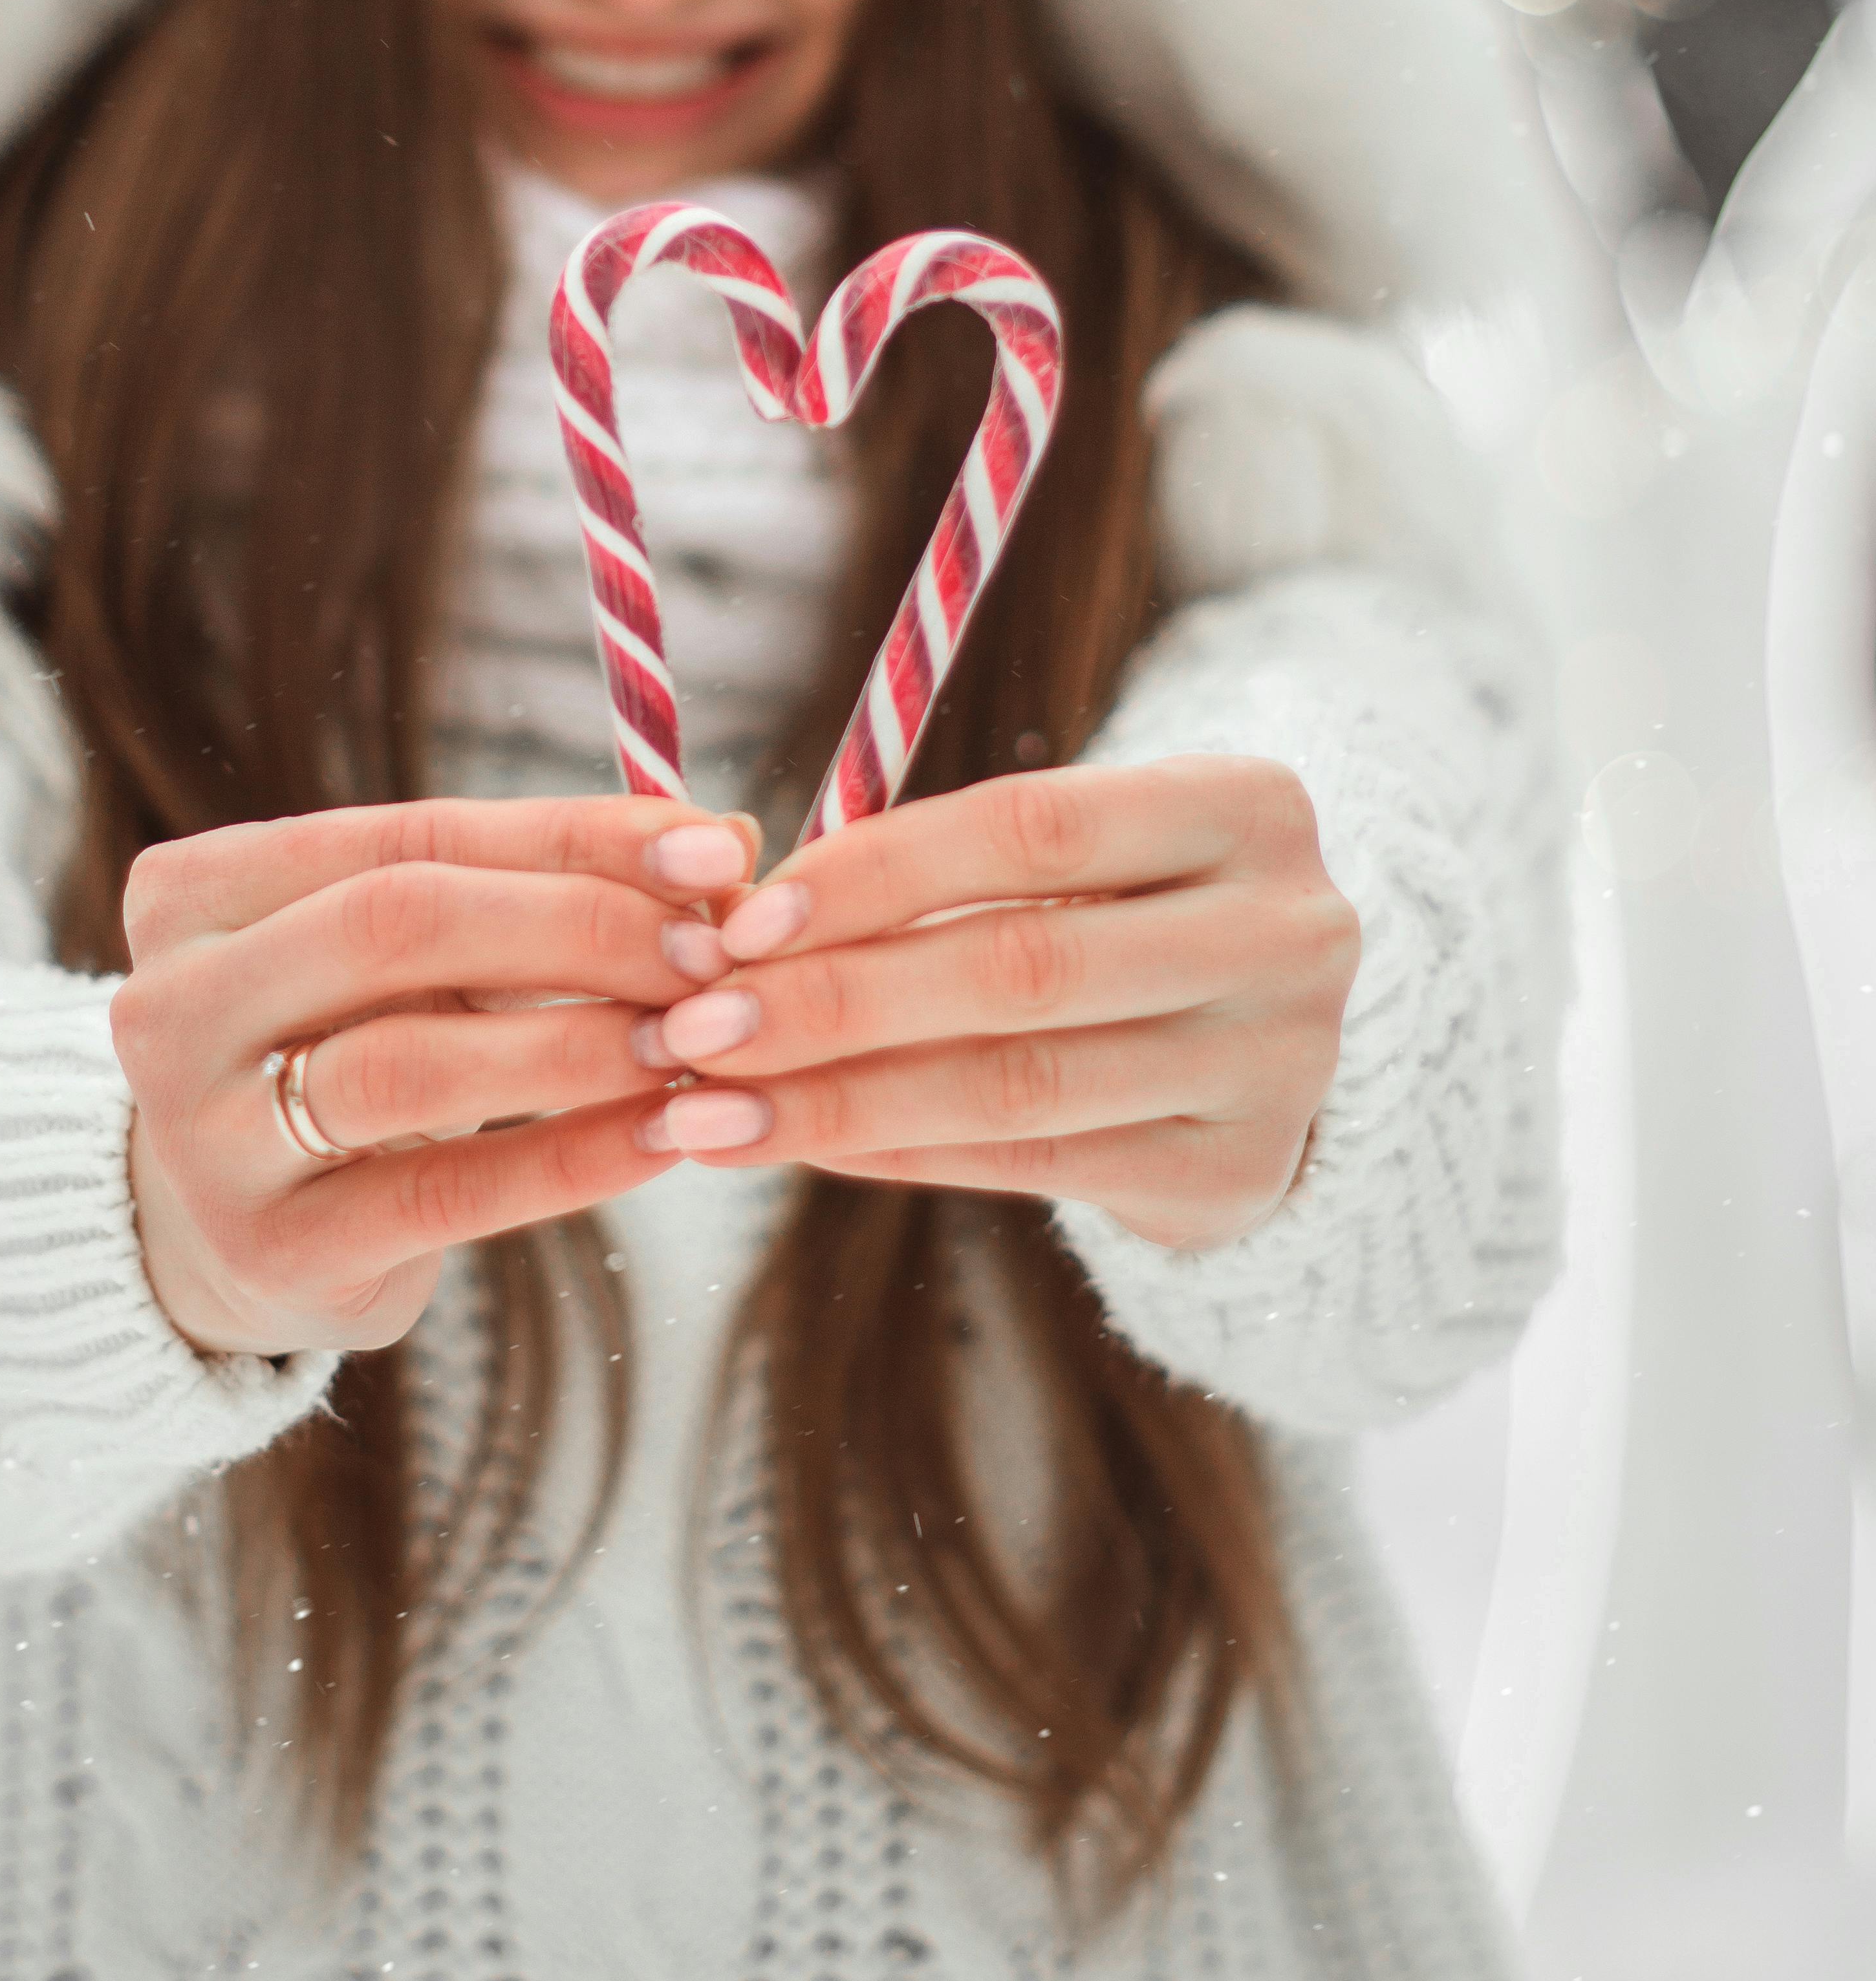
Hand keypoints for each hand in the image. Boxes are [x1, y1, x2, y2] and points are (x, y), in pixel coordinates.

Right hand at [113, 797, 755, 1358]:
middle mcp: (171, 1001)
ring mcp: (205, 1134)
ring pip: (414, 1063)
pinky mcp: (272, 1250)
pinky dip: (567, 1159)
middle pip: (400, 926)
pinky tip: (664, 1137)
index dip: (572, 835)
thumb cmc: (347, 1045)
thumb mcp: (410, 952)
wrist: (226, 1233)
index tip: (712, 849)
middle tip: (711, 954)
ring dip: (578, 1045)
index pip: (412, 832)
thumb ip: (540, 883)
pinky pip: (443, 1195)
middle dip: (579, 928)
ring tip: (694, 1041)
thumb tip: (724, 837)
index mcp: (197, 890)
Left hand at [623, 758, 1357, 1253]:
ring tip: (713, 1111)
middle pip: (1021, 966)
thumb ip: (953, 865)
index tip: (743, 919)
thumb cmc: (1133, 912)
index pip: (1032, 828)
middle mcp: (1283, 932)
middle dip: (837, 1001)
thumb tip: (748, 918)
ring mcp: (1277, 1063)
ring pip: (1019, 1083)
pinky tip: (805, 1145)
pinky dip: (903, 1154)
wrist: (1280, 1041)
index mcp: (1245, 808)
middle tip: (697, 1029)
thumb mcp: (1087, 856)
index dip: (878, 871)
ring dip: (844, 1100)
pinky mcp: (1237, 1173)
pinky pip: (1035, 1165)